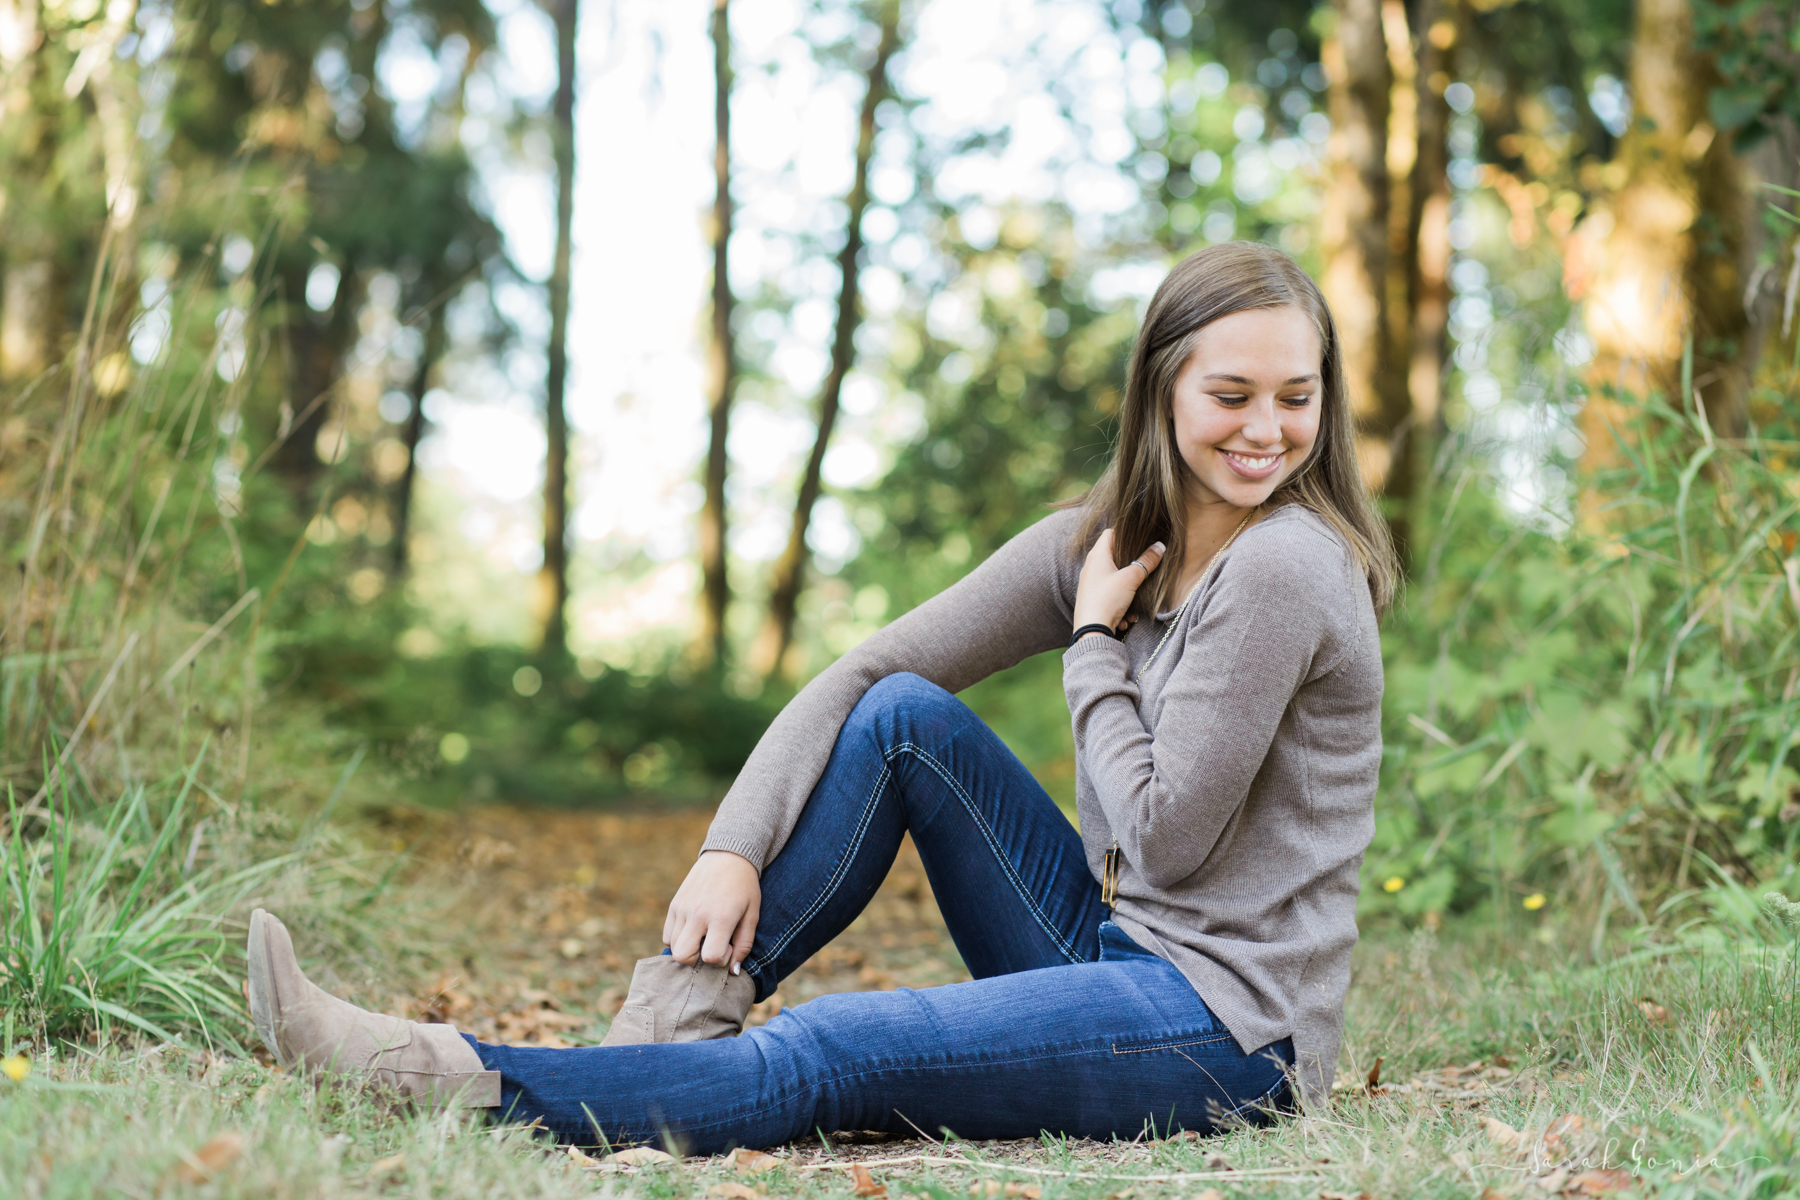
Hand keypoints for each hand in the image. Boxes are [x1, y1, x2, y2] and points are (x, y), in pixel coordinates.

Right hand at [664, 849, 760, 971]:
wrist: (729, 856)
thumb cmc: (745, 888)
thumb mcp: (752, 915)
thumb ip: (744, 945)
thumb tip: (732, 972)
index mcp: (720, 918)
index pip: (710, 957)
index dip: (720, 960)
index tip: (728, 947)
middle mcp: (697, 914)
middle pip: (683, 957)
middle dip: (697, 961)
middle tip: (711, 946)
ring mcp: (682, 909)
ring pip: (672, 947)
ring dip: (688, 949)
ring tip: (704, 936)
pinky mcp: (674, 904)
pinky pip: (667, 935)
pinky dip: (678, 939)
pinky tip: (694, 930)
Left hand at [1073, 529, 1164, 635]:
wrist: (1091, 631)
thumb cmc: (1108, 599)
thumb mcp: (1131, 578)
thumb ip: (1147, 561)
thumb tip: (1159, 546)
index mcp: (1097, 555)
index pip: (1110, 533)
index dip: (1126, 534)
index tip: (1140, 541)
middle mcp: (1090, 567)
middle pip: (1114, 557)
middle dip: (1131, 568)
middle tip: (1141, 572)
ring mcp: (1089, 583)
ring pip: (1115, 580)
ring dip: (1127, 593)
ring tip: (1132, 605)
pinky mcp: (1091, 598)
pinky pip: (1110, 596)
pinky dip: (1119, 605)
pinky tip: (1125, 617)